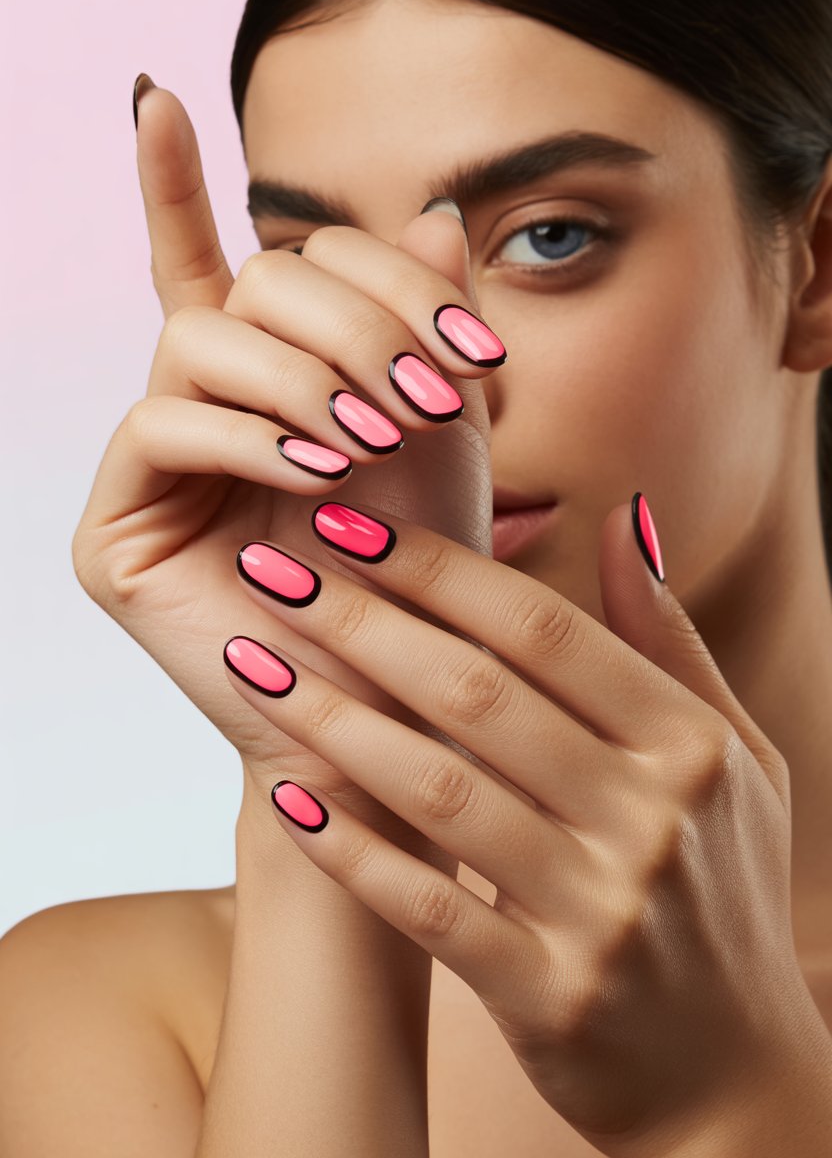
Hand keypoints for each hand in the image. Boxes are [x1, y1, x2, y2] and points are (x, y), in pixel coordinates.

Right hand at [72, 80, 496, 835]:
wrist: (397, 710)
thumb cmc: (427, 572)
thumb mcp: (448, 434)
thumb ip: (431, 327)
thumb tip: (431, 212)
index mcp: (269, 378)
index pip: (236, 264)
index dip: (220, 202)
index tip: (221, 151)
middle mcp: (203, 406)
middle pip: (249, 282)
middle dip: (353, 318)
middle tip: (433, 387)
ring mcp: (155, 463)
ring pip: (201, 337)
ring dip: (304, 370)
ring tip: (377, 434)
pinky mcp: (118, 525)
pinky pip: (165, 420)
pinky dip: (251, 430)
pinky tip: (319, 464)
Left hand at [220, 496, 831, 1153]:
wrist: (735, 1073)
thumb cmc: (721, 886)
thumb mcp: (730, 755)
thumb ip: (668, 638)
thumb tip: (622, 517)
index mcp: (690, 744)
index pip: (544, 628)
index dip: (438, 568)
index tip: (350, 525)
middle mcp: (652, 820)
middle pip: (477, 695)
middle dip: (361, 623)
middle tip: (271, 571)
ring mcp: (602, 913)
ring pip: (438, 792)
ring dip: (332, 720)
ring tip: (252, 662)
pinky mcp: (548, 997)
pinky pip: (426, 909)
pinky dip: (351, 851)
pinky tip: (285, 796)